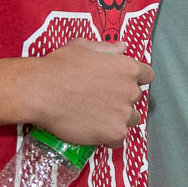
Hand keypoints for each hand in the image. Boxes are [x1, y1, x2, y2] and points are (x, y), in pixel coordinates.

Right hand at [21, 39, 152, 148]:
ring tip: (97, 118)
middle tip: (101, 101)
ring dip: (118, 119)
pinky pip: (119, 140)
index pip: (147, 75)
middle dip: (122, 99)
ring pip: (130, 120)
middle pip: (136, 99)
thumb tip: (123, 46)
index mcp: (128, 68)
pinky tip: (94, 132)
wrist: (40, 91)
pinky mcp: (113, 133)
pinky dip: (109, 138)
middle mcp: (130, 91)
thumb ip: (107, 48)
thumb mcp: (83, 47)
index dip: (135, 79)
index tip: (121, 83)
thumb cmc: (58, 65)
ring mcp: (123, 114)